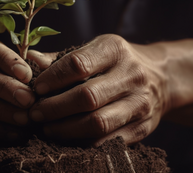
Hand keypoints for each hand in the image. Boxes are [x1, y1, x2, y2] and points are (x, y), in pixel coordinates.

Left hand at [28, 34, 168, 145]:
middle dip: (54, 108)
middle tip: (35, 113)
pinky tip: (67, 138)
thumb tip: (31, 60)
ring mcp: (139, 103)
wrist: (160, 77)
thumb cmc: (116, 62)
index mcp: (115, 50)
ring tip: (47, 128)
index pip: (78, 64)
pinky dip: (83, 142)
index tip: (36, 89)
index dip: (52, 78)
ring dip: (66, 129)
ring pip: (98, 123)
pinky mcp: (142, 127)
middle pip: (87, 97)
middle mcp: (131, 75)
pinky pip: (108, 141)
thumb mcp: (95, 50)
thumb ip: (62, 58)